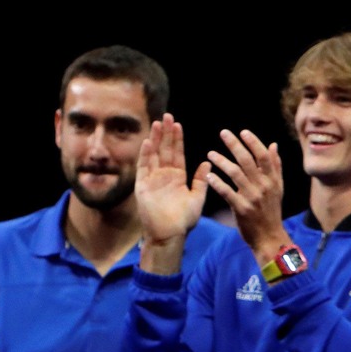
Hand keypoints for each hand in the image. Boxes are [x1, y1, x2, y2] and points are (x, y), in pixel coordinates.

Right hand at [137, 113, 210, 244]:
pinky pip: (143, 167)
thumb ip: (201, 180)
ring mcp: (152, 179)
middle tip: (167, 116)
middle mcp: (164, 175)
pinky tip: (148, 142)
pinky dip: (145, 155)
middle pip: (164, 149)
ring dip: (155, 139)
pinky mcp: (142, 186)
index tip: (177, 124)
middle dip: (166, 133)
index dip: (177, 139)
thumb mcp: (197, 198)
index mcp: (177, 177)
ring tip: (157, 124)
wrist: (170, 235)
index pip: (177, 153)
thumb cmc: (184, 220)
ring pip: (153, 154)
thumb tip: (207, 162)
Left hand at [205, 129, 288, 259]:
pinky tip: (208, 175)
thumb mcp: (278, 188)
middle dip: (235, 145)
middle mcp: (263, 186)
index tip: (242, 132)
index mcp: (272, 180)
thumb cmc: (271, 210)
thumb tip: (273, 145)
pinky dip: (217, 183)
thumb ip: (275, 166)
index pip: (263, 156)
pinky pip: (227, 192)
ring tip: (210, 153)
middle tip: (223, 133)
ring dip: (221, 161)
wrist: (269, 237)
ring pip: (235, 173)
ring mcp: (252, 197)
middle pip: (247, 161)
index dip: (253, 142)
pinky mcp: (241, 208)